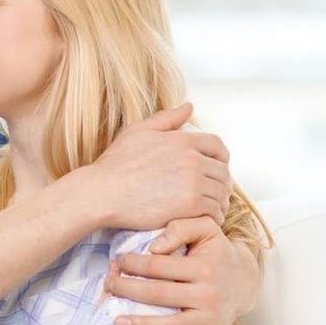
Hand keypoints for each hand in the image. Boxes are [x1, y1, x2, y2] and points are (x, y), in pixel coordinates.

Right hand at [80, 103, 232, 229]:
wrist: (102, 192)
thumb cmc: (115, 164)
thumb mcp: (137, 132)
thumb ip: (166, 118)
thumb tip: (189, 107)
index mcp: (182, 140)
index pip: (218, 146)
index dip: (220, 158)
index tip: (214, 168)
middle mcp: (192, 159)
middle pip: (223, 171)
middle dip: (220, 182)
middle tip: (211, 192)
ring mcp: (193, 182)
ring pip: (221, 193)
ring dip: (218, 201)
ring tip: (208, 207)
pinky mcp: (190, 205)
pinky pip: (214, 211)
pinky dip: (213, 216)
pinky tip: (202, 218)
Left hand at [105, 216, 257, 324]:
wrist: (246, 278)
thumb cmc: (216, 251)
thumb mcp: (205, 228)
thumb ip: (179, 228)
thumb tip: (153, 247)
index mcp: (202, 268)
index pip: (158, 266)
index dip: (133, 264)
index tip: (117, 262)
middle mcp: (208, 293)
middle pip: (160, 295)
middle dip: (129, 291)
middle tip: (108, 287)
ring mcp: (213, 316)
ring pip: (174, 324)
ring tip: (118, 324)